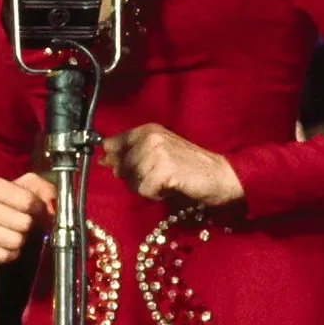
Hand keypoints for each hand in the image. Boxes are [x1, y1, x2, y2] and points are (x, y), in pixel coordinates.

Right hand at [0, 173, 55, 263]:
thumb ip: (46, 191)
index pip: (28, 202)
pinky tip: (8, 242)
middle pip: (24, 223)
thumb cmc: (7, 198)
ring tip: (16, 231)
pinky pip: (5, 256)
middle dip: (30, 224)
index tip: (36, 209)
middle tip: (26, 222)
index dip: (38, 208)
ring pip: (16, 241)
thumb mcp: (27, 185)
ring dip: (21, 239)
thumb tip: (54, 208)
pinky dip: (12, 252)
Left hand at [101, 123, 243, 205]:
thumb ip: (131, 154)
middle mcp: (150, 136)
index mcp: (146, 129)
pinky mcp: (165, 169)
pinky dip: (154, 194)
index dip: (113, 159)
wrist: (219, 175)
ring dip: (145, 188)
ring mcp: (157, 152)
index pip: (112, 143)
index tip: (124, 168)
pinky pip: (144, 190)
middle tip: (155, 179)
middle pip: (120, 166)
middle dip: (133, 178)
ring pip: (131, 180)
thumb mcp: (158, 153)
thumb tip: (103, 160)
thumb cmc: (187, 166)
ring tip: (163, 183)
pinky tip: (168, 189)